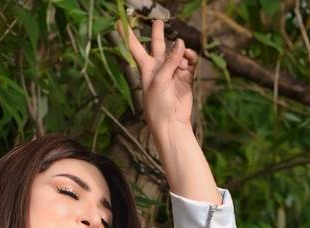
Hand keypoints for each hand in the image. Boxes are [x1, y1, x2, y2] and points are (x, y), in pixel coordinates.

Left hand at [123, 16, 197, 134]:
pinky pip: (189, 61)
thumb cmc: (158, 105)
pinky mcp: (186, 77)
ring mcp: (173, 71)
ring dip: (181, 51)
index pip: (134, 47)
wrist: (171, 123)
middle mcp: (159, 67)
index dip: (127, 34)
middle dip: (157, 32)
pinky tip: (189, 59)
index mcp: (146, 68)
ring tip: (182, 58)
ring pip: (177, 51)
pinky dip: (190, 58)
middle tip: (158, 21)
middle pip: (157, 44)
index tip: (119, 21)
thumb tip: (181, 42)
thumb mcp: (159, 80)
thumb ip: (170, 60)